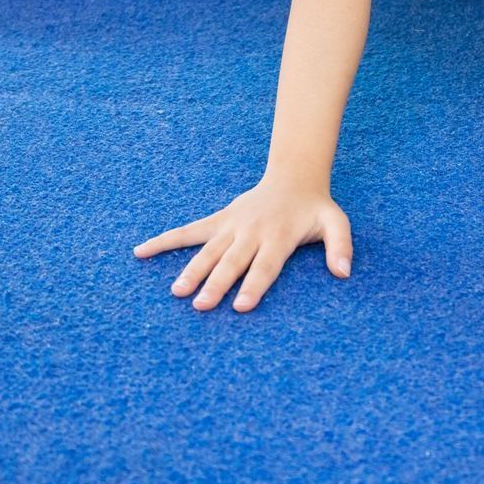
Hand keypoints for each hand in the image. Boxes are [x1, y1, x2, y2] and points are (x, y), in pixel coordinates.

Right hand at [132, 177, 352, 312]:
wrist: (293, 177)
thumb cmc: (314, 208)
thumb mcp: (336, 222)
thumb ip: (340, 246)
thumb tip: (343, 273)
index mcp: (279, 237)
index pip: (266, 265)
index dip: (254, 286)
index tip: (241, 306)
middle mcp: (252, 232)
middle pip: (233, 262)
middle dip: (217, 284)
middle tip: (201, 305)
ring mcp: (232, 225)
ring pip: (209, 250)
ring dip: (192, 270)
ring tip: (177, 291)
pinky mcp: (218, 221)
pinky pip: (188, 231)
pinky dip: (164, 240)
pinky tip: (140, 252)